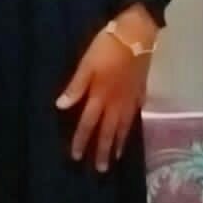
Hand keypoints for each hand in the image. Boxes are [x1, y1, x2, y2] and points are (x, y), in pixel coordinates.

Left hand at [55, 5, 158, 172]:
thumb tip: (61, 106)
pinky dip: (132, 126)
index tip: (77, 157)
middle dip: (104, 150)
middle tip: (101, 169)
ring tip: (117, 157)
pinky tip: (131, 129)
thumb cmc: (107, 46)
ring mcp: (131, 98)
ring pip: (124, 126)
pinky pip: (135, 114)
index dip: (82, 140)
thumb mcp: (87, 63)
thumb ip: (76, 86)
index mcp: (100, 96)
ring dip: (119, 142)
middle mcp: (116, 102)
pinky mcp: (141, 90)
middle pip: (108, 130)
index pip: (88, 123)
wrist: (138, 33)